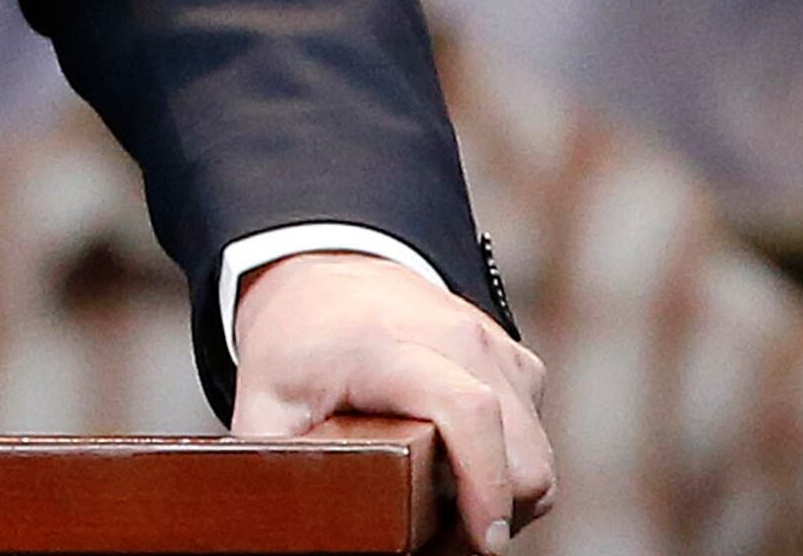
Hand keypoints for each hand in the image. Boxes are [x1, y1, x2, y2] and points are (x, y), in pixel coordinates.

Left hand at [232, 251, 553, 553]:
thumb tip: (284, 523)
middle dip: (494, 514)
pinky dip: (511, 470)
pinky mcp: (516, 362)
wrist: (329, 273)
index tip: (482, 541)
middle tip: (440, 542)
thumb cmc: (296, 341)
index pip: (469, 411)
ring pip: (537, 455)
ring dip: (505, 498)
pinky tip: (461, 476)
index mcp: (393, 346)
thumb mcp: (264, 401)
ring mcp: (496, 347)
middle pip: (522, 452)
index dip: (485, 485)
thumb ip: (274, 463)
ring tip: (446, 513)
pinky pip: (535, 438)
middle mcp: (460, 338)